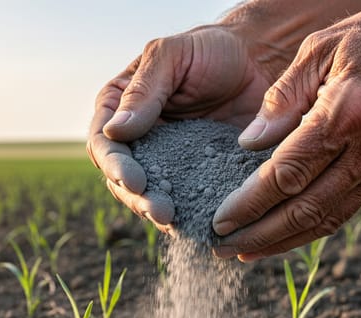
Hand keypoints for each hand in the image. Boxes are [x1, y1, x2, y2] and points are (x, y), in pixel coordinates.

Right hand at [87, 24, 285, 232]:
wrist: (256, 62)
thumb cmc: (208, 50)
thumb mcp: (172, 56)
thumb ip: (144, 90)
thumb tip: (116, 130)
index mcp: (119, 108)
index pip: (104, 143)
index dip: (115, 165)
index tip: (134, 180)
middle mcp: (137, 140)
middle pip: (122, 179)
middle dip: (137, 198)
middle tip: (159, 210)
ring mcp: (166, 163)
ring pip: (150, 196)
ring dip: (157, 212)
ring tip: (174, 221)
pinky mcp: (196, 178)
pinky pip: (187, 202)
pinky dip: (190, 215)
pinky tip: (200, 224)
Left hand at [211, 3, 360, 260]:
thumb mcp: (321, 48)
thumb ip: (282, 97)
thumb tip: (248, 142)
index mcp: (344, 113)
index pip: (287, 173)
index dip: (250, 202)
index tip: (220, 218)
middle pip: (304, 209)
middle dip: (259, 234)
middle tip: (222, 246)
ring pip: (326, 220)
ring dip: (283, 242)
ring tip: (245, 252)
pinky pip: (344, 211)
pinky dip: (311, 229)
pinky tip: (282, 236)